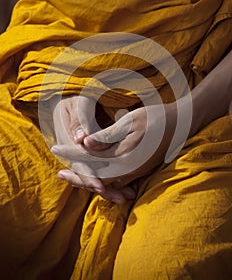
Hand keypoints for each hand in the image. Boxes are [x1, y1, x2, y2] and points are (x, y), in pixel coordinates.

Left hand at [52, 102, 178, 197]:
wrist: (181, 125)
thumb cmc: (156, 118)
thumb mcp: (130, 121)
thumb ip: (107, 135)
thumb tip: (86, 145)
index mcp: (125, 157)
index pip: (91, 158)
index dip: (71, 153)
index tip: (55, 149)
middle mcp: (129, 170)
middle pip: (96, 177)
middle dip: (76, 176)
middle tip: (59, 174)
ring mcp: (135, 172)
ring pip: (105, 182)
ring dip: (87, 180)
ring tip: (71, 177)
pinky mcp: (138, 171)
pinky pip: (115, 181)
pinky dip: (101, 180)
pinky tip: (93, 176)